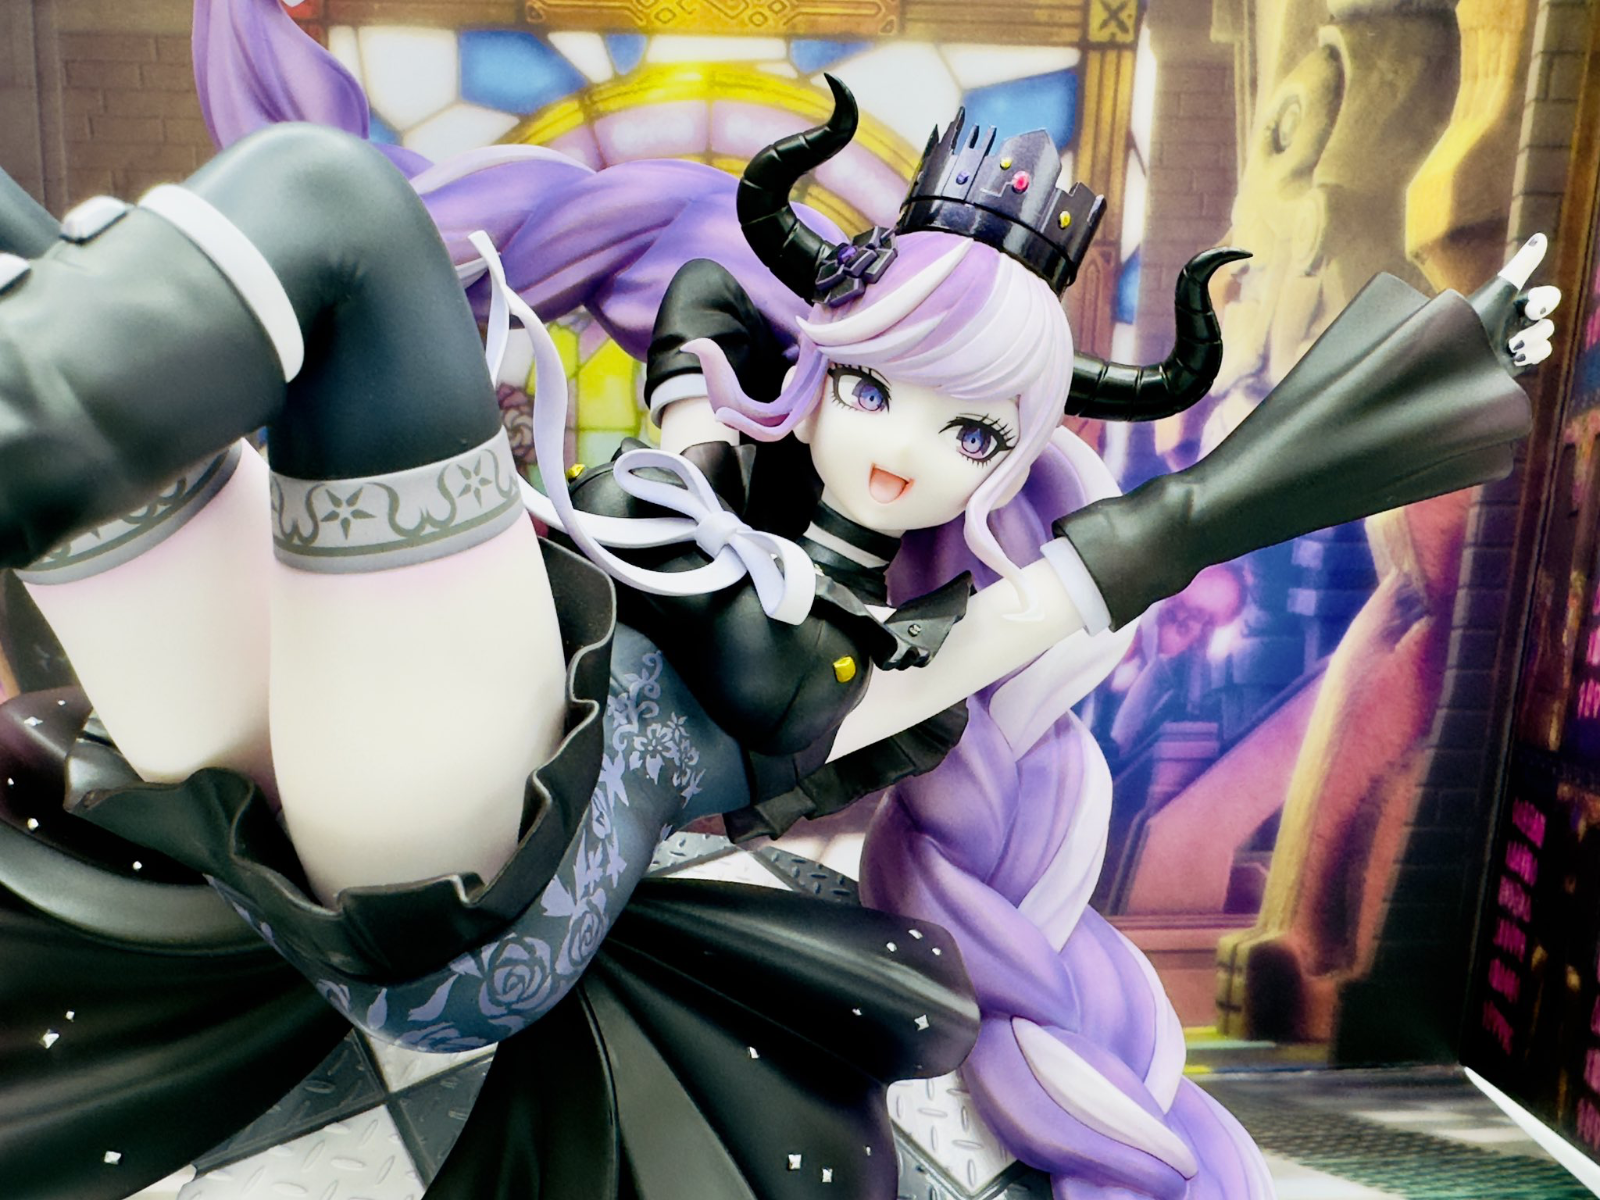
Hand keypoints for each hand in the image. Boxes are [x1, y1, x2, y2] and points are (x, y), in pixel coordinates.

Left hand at [1468, 234, 1561, 373]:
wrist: (1452, 353)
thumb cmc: (1475, 317)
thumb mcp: (1501, 290)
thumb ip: (1522, 265)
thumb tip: (1541, 236)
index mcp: (1512, 303)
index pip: (1547, 297)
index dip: (1546, 301)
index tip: (1530, 308)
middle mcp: (1514, 323)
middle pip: (1547, 321)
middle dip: (1538, 327)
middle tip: (1518, 336)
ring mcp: (1515, 343)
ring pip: (1545, 339)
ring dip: (1532, 341)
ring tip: (1510, 347)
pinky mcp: (1513, 361)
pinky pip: (1541, 354)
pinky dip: (1533, 355)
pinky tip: (1515, 358)